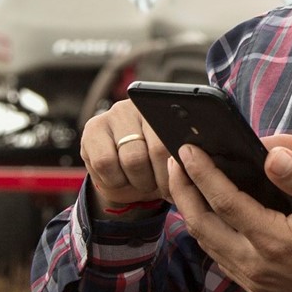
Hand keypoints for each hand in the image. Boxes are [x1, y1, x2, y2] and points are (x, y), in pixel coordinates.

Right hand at [78, 99, 173, 216]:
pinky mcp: (91, 130)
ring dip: (137, 182)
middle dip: (159, 178)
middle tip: (156, 185)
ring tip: (139, 182)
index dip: (178, 165)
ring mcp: (112, 115)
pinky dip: (115, 180)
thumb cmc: (151, 169)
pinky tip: (119, 179)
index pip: (178, 137)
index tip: (178, 180)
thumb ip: (184, 159)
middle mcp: (138, 107)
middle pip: (156, 150)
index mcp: (164, 111)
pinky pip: (105, 163)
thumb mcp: (170, 164)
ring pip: (131, 159)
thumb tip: (200, 161)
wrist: (119, 180)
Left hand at [167, 137, 291, 291]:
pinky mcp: (257, 288)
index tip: (187, 149)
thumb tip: (272, 155)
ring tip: (186, 182)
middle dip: (183, 190)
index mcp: (274, 241)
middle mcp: (256, 264)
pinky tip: (209, 214)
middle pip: (201, 224)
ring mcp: (254, 280)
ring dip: (192, 211)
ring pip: (206, 244)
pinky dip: (207, 232)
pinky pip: (220, 257)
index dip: (202, 173)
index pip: (224, 202)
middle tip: (175, 161)